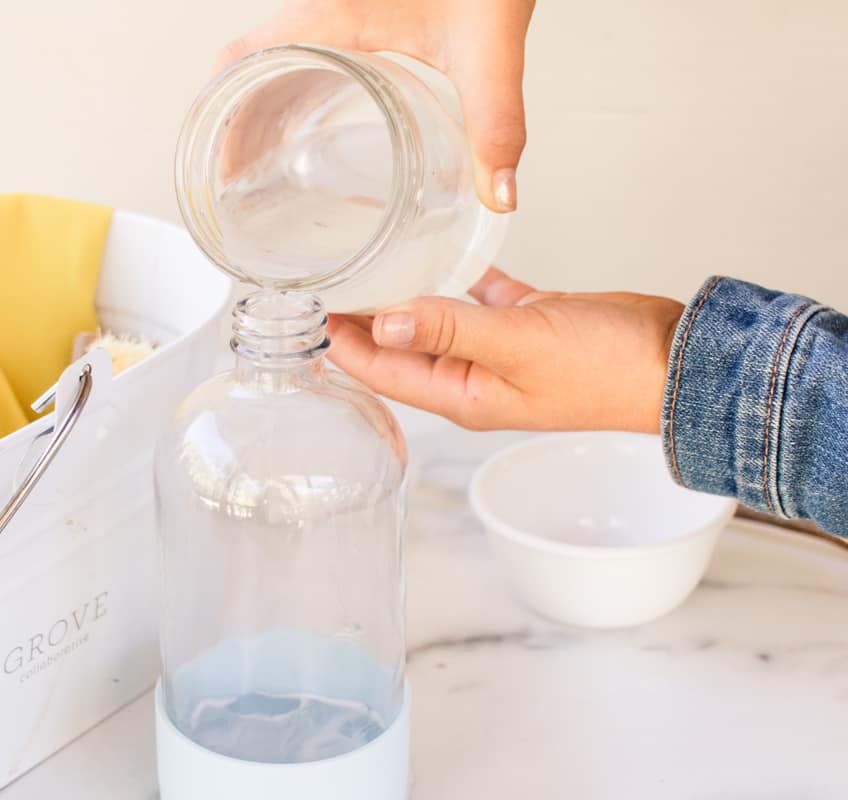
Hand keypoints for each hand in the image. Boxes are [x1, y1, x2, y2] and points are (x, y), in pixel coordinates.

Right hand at [219, 0, 534, 211]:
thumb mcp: (489, 50)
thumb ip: (497, 123)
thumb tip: (499, 194)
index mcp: (331, 14)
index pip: (242, 60)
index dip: (220, 117)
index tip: (223, 169)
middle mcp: (319, 6)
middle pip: (244, 67)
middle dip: (233, 127)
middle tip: (239, 182)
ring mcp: (329, 6)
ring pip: (267, 58)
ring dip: (255, 108)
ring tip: (260, 164)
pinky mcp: (350, 8)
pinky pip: (295, 48)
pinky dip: (284, 88)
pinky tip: (304, 122)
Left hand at [326, 268, 684, 432]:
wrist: (680, 362)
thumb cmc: (608, 369)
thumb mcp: (518, 344)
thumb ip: (450, 328)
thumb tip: (384, 320)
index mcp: (462, 394)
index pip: (381, 369)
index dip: (339, 339)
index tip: (305, 303)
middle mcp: (472, 376)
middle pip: (398, 345)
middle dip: (359, 316)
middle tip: (324, 273)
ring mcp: (498, 350)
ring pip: (434, 318)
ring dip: (402, 293)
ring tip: (365, 258)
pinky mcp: (525, 322)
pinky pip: (477, 298)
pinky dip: (455, 275)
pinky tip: (434, 247)